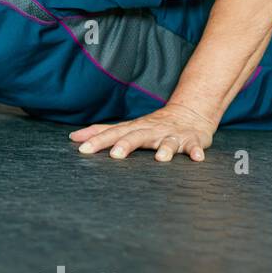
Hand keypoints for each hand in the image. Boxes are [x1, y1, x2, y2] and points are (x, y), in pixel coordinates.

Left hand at [69, 102, 217, 161]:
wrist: (190, 113)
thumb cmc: (153, 125)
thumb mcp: (127, 127)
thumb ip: (102, 132)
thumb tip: (74, 137)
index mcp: (135, 129)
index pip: (113, 133)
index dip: (97, 141)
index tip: (82, 149)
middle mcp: (152, 131)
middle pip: (137, 136)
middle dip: (126, 144)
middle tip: (115, 155)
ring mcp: (172, 135)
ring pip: (168, 141)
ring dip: (165, 149)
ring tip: (161, 158)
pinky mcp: (192, 141)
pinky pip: (194, 146)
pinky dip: (196, 152)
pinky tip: (197, 158)